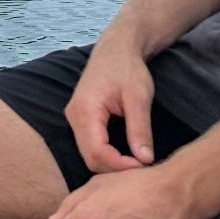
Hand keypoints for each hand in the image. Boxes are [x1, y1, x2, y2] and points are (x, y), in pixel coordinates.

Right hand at [65, 41, 155, 173]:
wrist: (116, 49)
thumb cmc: (127, 69)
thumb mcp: (139, 97)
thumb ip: (140, 129)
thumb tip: (145, 160)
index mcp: (85, 110)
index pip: (97, 152)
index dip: (120, 166)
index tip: (145, 167)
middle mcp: (74, 117)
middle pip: (90, 158)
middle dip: (116, 168)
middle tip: (144, 167)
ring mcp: (74, 119)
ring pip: (89, 155)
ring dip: (112, 164)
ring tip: (137, 162)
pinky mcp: (81, 120)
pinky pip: (90, 146)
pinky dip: (108, 156)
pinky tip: (127, 154)